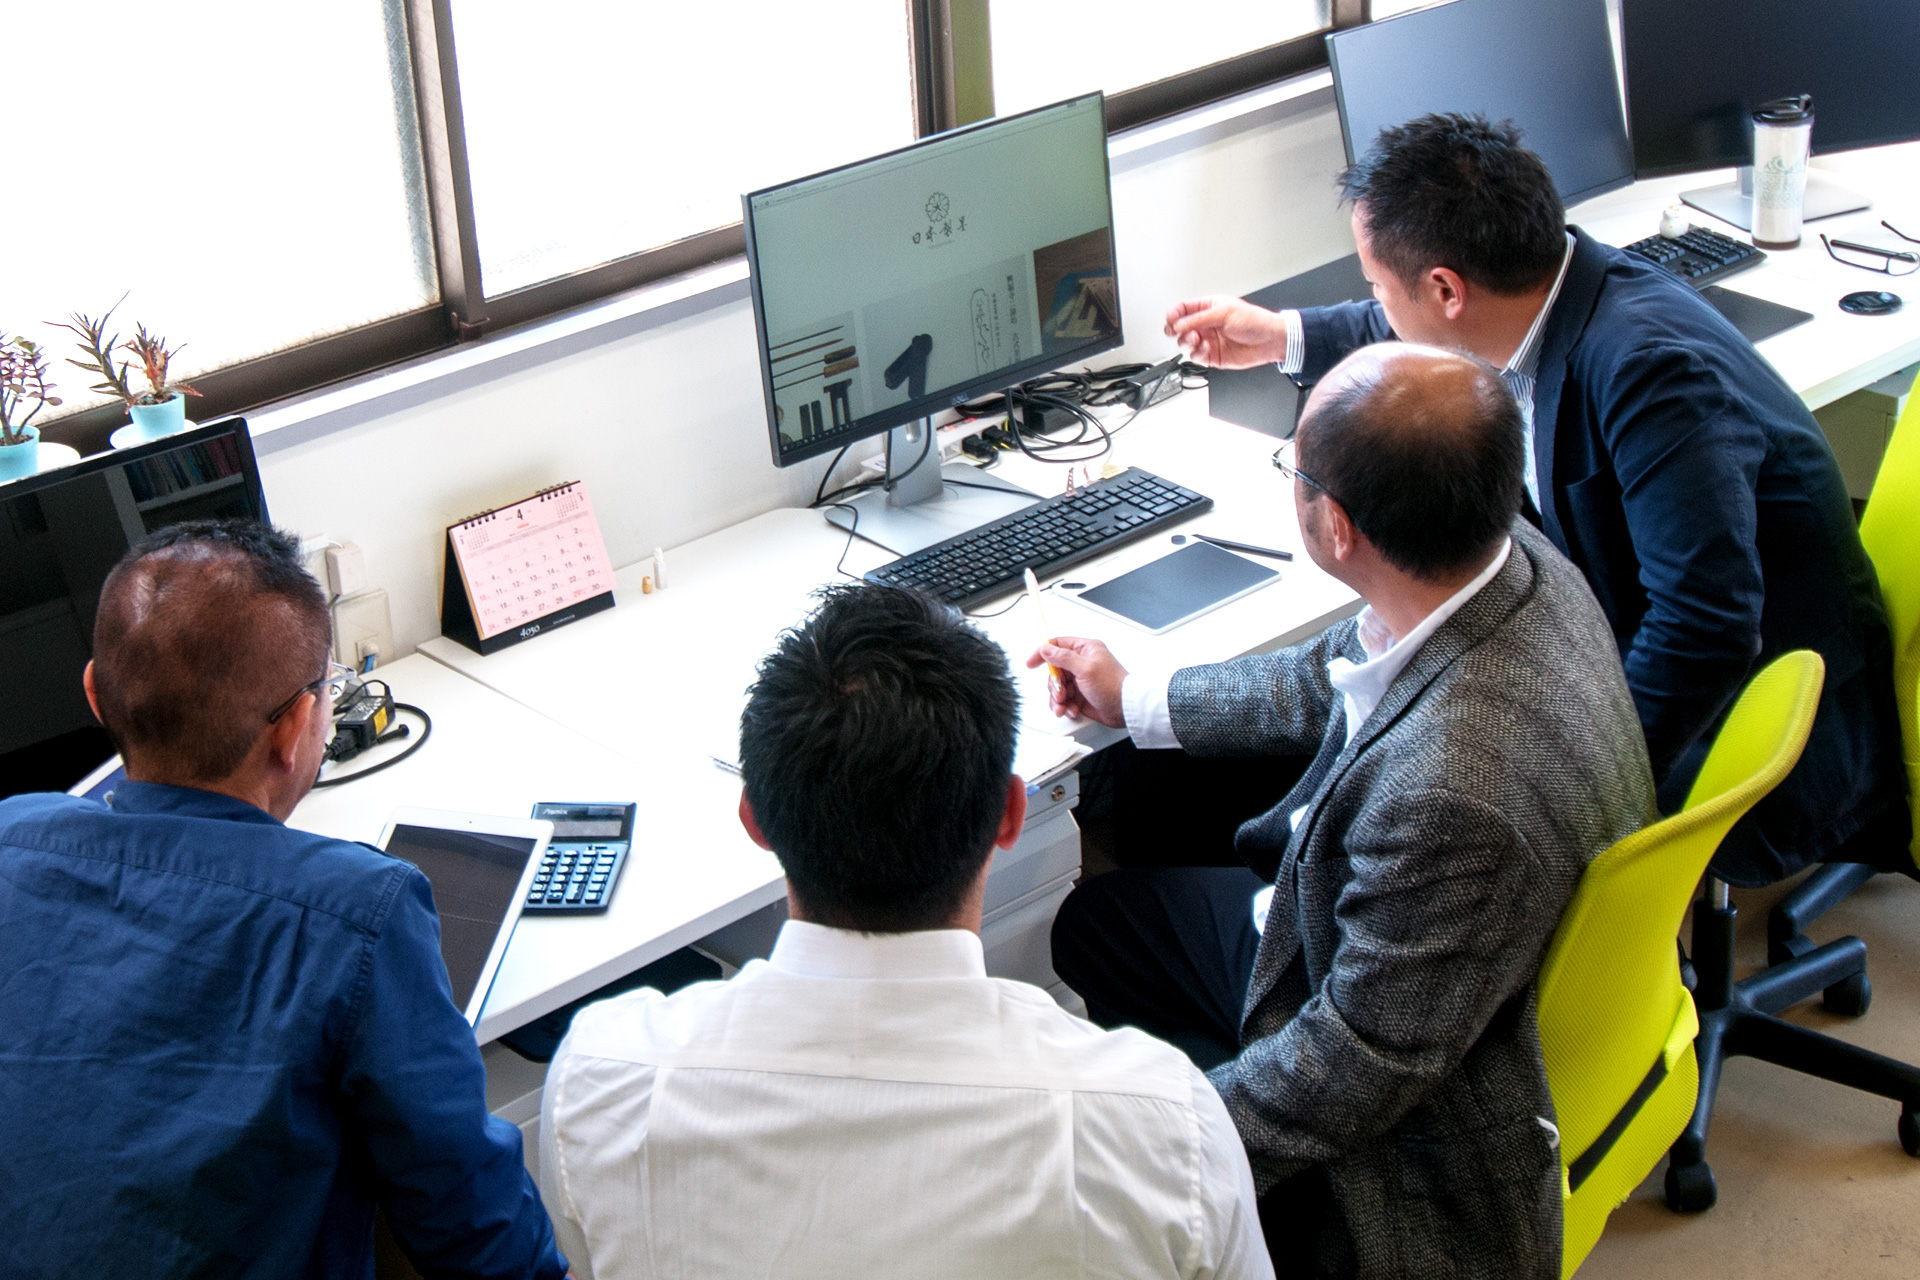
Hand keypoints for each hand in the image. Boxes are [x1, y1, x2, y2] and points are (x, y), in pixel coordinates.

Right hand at [1026, 637, 1127, 727]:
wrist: (1125, 709)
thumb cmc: (1113, 686)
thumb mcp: (1086, 668)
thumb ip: (1063, 658)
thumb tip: (1046, 649)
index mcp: (1085, 650)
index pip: (1057, 645)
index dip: (1042, 654)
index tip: (1031, 663)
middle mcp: (1081, 663)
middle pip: (1054, 670)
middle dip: (1054, 685)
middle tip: (1061, 693)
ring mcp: (1080, 680)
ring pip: (1057, 687)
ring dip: (1058, 698)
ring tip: (1065, 706)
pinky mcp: (1080, 696)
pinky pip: (1063, 700)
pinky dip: (1064, 707)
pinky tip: (1072, 710)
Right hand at [1163, 296, 1290, 368]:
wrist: (1269, 341)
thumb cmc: (1254, 321)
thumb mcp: (1224, 313)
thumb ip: (1198, 319)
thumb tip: (1178, 324)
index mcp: (1208, 307)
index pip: (1183, 309)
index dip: (1174, 314)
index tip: (1171, 320)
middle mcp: (1206, 324)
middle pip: (1180, 327)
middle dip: (1176, 330)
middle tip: (1178, 332)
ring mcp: (1208, 340)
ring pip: (1185, 343)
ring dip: (1187, 342)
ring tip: (1197, 339)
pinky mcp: (1211, 356)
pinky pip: (1196, 356)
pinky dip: (1197, 353)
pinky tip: (1206, 348)